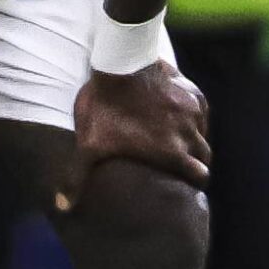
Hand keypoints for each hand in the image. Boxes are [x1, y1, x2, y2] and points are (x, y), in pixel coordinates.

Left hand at [56, 62, 210, 212]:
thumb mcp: (88, 145)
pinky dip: (194, 118)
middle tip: (181, 164)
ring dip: (195, 139)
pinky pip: (201, 111)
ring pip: (204, 133)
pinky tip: (179, 117)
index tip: (186, 183)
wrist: (120, 62)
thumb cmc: (105, 107)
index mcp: (173, 152)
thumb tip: (62, 206)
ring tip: (178, 141)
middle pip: (205, 156)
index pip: (200, 175)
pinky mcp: (193, 91)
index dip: (195, 181)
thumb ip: (77, 178)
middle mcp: (190, 133)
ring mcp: (193, 111)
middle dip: (196, 162)